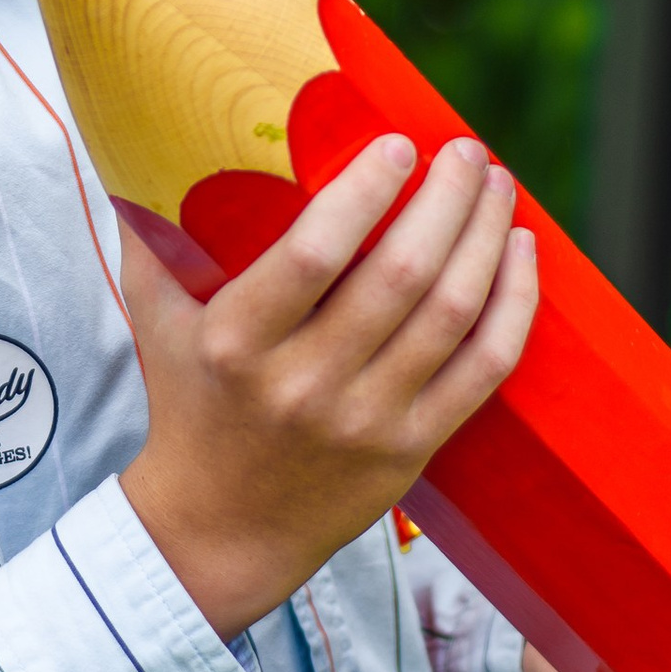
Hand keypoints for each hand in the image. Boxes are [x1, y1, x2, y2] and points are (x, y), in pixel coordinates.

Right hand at [122, 133, 537, 642]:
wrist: (221, 528)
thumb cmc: (191, 405)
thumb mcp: (157, 322)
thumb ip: (153, 237)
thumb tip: (151, 145)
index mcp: (238, 343)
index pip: (314, 253)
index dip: (366, 191)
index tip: (396, 143)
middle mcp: (305, 384)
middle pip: (401, 275)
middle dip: (445, 199)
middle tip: (462, 149)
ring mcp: (366, 420)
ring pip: (451, 313)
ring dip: (485, 237)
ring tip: (496, 186)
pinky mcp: (411, 448)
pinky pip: (484, 368)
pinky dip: (513, 305)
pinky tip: (519, 253)